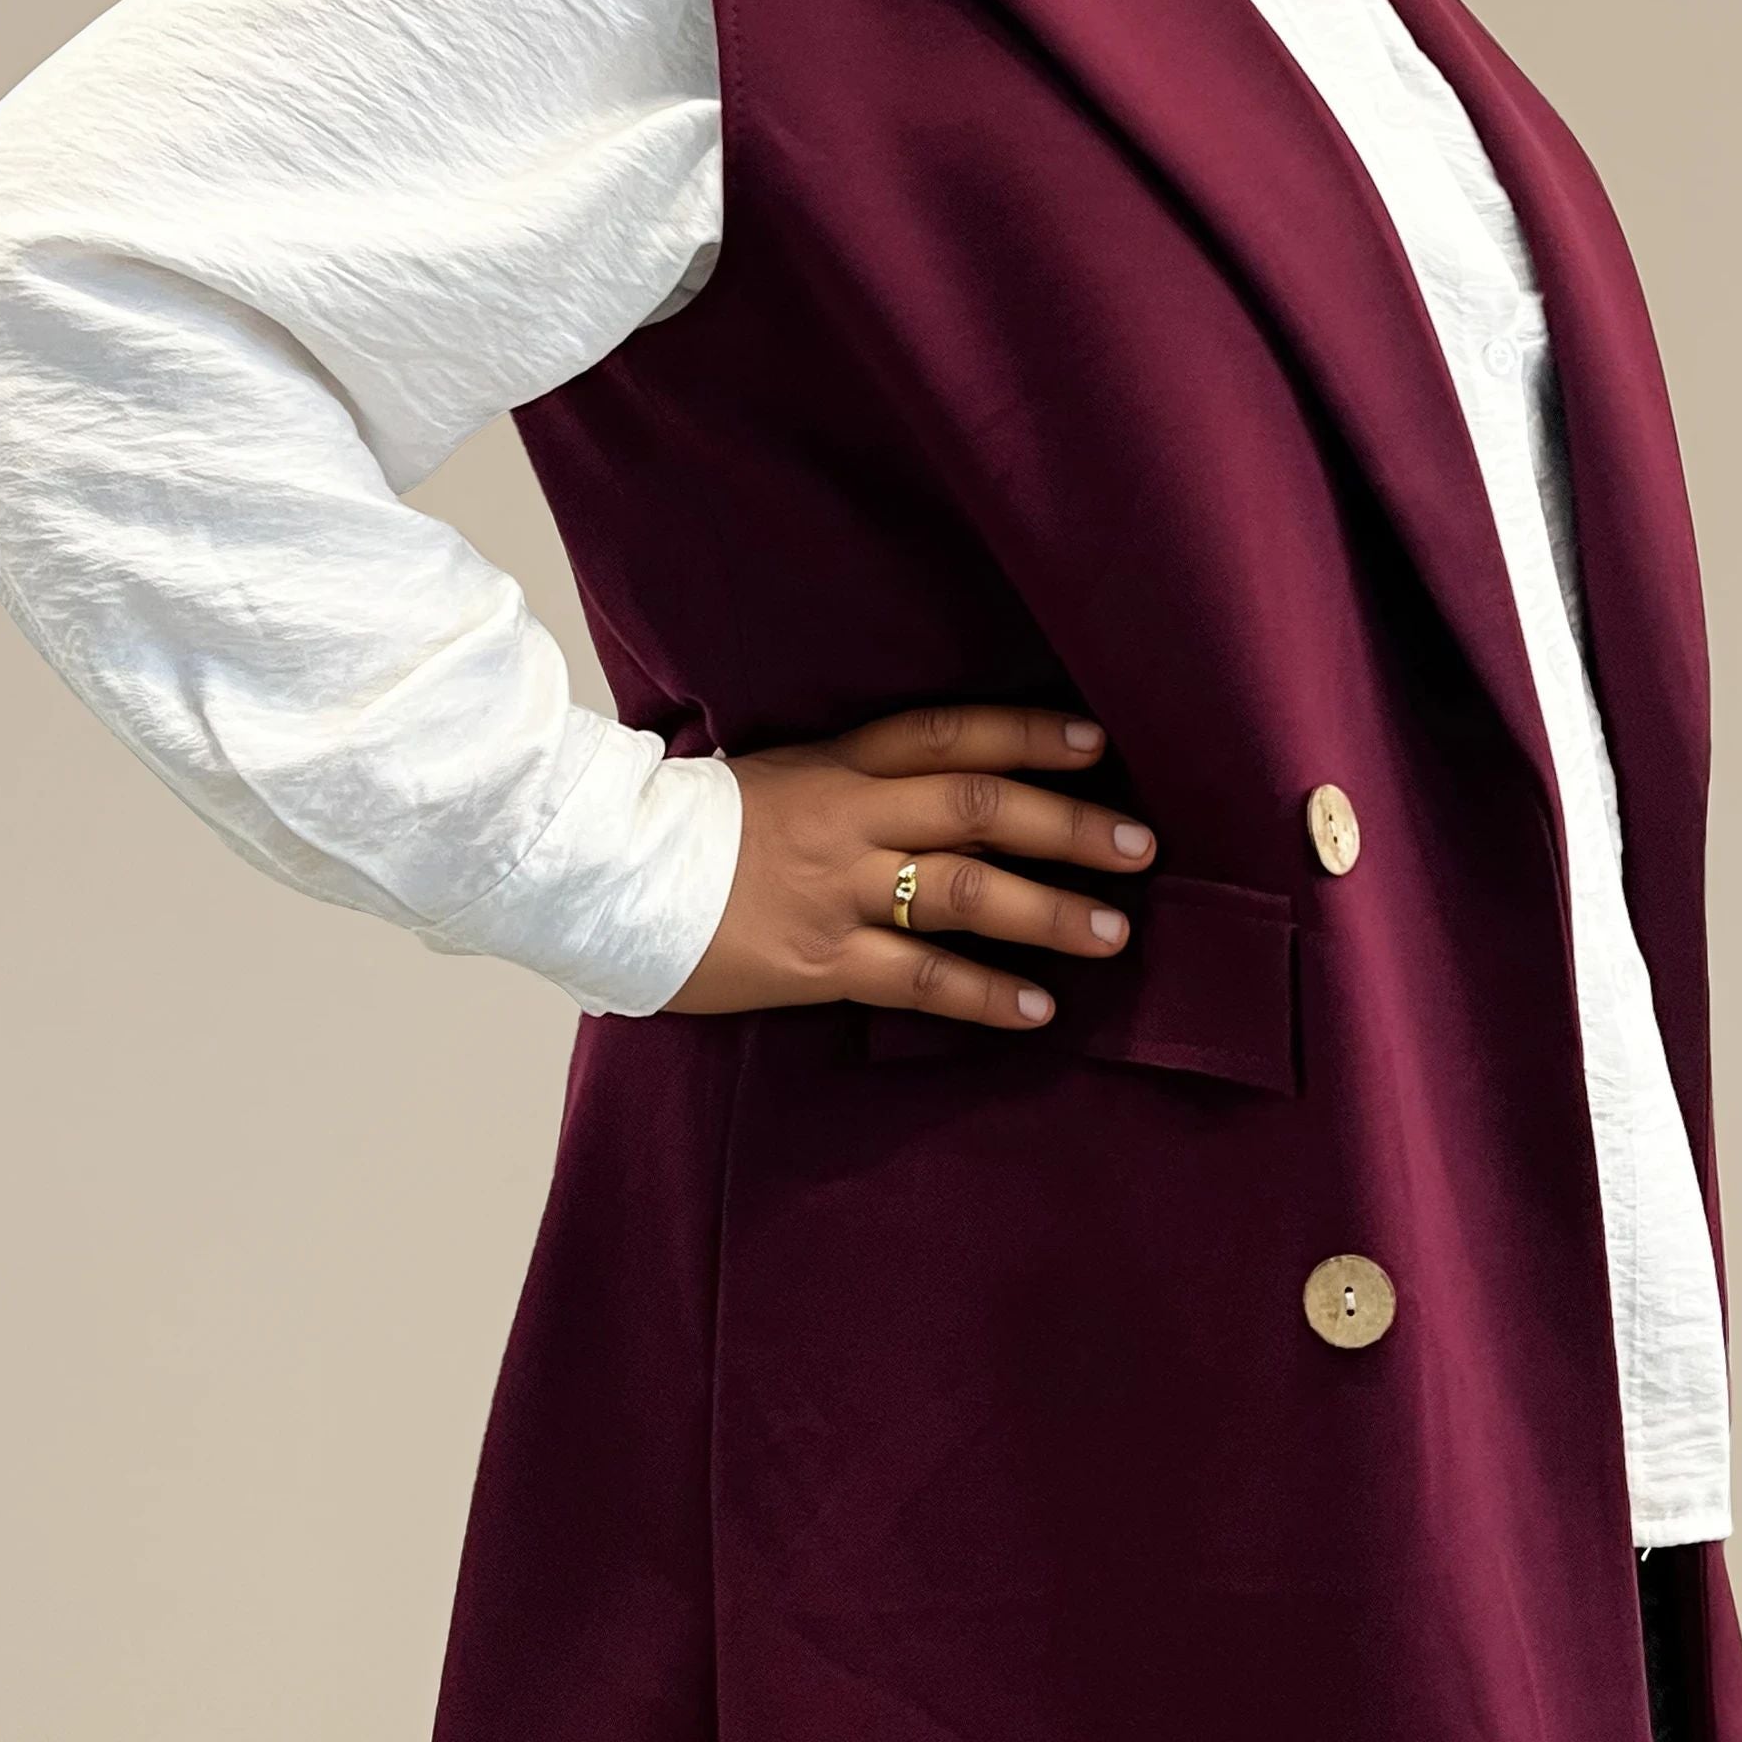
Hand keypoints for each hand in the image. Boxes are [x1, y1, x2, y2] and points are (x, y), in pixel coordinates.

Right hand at [662, 704, 1155, 1029]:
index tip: (1102, 743)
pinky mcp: (814, 960)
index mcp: (838, 762)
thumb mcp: (779, 772)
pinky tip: (1037, 1007)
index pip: (951, 734)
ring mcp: (833, 889)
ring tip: (1115, 931)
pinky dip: (984, 993)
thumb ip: (855, 775)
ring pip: (964, 892)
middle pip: (980, 808)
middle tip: (1143, 846)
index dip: (1030, 734)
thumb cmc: (694, 827)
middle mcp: (848, 817)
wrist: (598, 872)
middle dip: (1070, 826)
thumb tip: (946, 781)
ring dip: (1049, 911)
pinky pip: (917, 978)